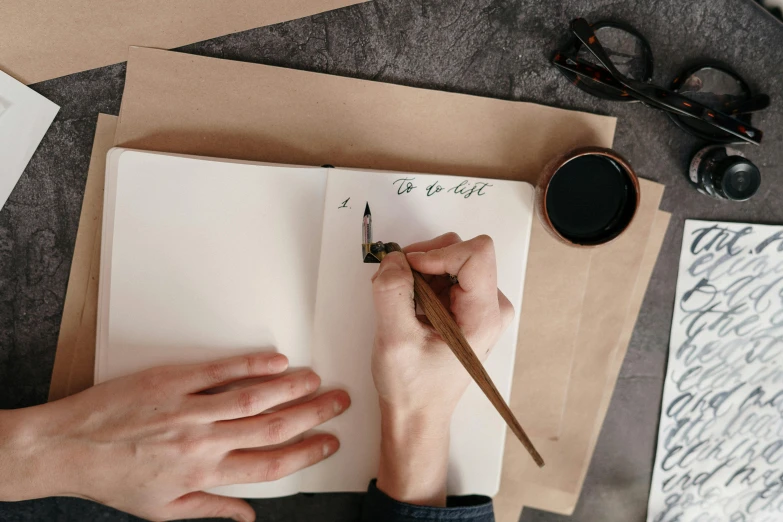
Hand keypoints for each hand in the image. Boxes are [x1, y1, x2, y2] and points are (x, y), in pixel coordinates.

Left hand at [0, 353, 349, 521]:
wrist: (66, 448)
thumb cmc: (112, 478)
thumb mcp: (163, 510)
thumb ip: (211, 510)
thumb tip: (247, 517)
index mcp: (204, 474)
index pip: (270, 464)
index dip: (306, 453)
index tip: (328, 443)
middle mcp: (203, 441)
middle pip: (272, 427)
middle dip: (313, 415)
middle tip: (338, 403)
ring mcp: (189, 408)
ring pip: (254, 397)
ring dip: (292, 389)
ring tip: (317, 381)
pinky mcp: (173, 381)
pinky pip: (221, 371)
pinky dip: (253, 365)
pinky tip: (277, 361)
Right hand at [370, 233, 512, 505]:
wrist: (418, 414)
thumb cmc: (413, 388)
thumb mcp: (394, 341)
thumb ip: (392, 294)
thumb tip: (393, 259)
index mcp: (483, 316)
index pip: (476, 253)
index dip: (437, 253)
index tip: (408, 269)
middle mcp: (491, 306)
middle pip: (461, 251)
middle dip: (423, 261)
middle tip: (397, 288)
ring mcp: (480, 305)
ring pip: (450, 258)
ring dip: (418, 271)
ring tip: (401, 303)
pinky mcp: (466, 306)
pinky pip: (443, 272)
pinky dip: (420, 280)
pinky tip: (408, 306)